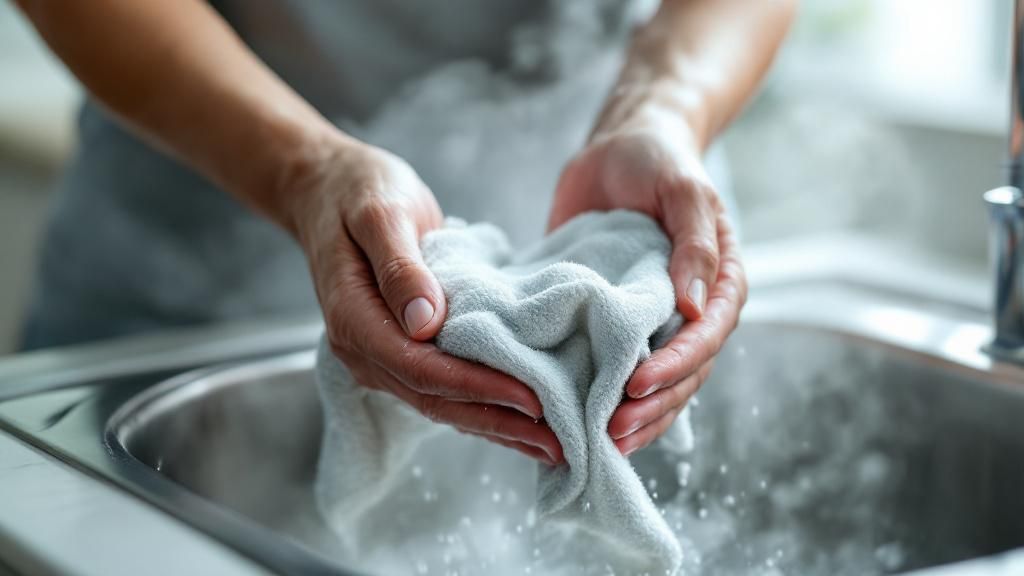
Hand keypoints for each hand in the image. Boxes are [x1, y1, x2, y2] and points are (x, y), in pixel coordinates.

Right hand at [290, 139, 563, 464]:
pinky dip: (481, 405)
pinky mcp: (399, 348)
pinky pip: (440, 387)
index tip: (530, 398)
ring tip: (550, 444)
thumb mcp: (380, 214)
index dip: (477, 389)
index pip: (421, 370)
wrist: (328, 190)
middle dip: (496, 423)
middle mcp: (363, 349)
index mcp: (354, 319)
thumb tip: (425, 322)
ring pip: (439, 403)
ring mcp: (379, 353)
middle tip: (558, 444)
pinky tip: (518, 419)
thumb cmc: (358, 192)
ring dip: (494, 425)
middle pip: (434, 400)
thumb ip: (400, 267)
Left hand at [549, 128, 746, 455]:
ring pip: (655, 384)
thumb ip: (694, 243)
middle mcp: (688, 310)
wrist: (616, 150)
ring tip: (599, 442)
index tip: (637, 385)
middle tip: (611, 429)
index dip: (675, 366)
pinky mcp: (615, 322)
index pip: (706, 336)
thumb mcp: (682, 190)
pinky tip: (582, 423)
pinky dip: (604, 397)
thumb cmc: (657, 162)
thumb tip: (692, 308)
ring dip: (634, 417)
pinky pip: (617, 367)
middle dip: (651, 406)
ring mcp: (652, 321)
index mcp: (717, 282)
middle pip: (684, 373)